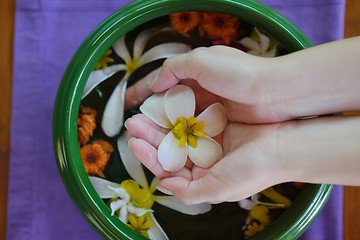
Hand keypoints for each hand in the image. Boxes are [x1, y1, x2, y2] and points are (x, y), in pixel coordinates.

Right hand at [125, 46, 288, 123]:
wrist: (275, 93)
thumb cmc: (239, 74)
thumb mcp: (202, 60)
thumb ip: (175, 68)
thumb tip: (155, 84)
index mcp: (193, 73)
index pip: (161, 82)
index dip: (143, 91)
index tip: (127, 102)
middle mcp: (199, 91)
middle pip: (167, 104)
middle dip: (150, 115)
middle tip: (134, 127)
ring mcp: (208, 110)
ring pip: (178, 120)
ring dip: (162, 129)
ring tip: (145, 139)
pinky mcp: (217, 126)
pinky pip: (192, 133)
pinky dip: (180, 138)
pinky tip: (169, 145)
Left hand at [125, 114, 286, 203]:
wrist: (283, 146)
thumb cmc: (253, 170)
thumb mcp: (218, 189)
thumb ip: (188, 192)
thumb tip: (163, 185)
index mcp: (201, 177)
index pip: (167, 168)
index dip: (149, 157)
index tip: (134, 143)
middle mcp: (202, 160)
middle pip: (169, 149)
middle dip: (150, 137)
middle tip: (133, 124)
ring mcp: (208, 141)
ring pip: (177, 133)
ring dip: (159, 124)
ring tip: (142, 114)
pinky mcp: (216, 124)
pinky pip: (191, 118)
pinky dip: (178, 114)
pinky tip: (166, 107)